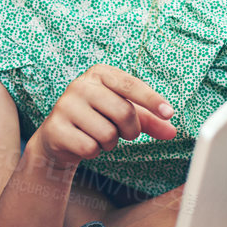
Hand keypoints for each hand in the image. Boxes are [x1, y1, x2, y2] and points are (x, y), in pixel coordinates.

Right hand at [28, 65, 176, 170]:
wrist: (60, 136)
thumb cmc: (98, 119)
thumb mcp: (124, 114)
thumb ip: (149, 121)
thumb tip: (172, 131)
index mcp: (99, 74)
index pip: (130, 84)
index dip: (152, 100)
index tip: (169, 113)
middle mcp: (80, 85)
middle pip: (124, 112)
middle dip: (131, 130)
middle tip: (125, 133)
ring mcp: (65, 105)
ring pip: (107, 133)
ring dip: (110, 143)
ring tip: (99, 137)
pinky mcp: (55, 128)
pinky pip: (89, 148)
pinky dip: (94, 152)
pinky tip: (84, 143)